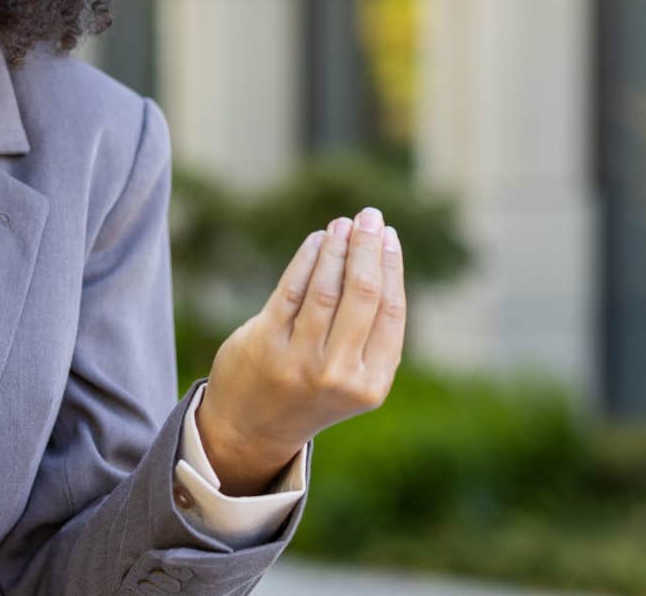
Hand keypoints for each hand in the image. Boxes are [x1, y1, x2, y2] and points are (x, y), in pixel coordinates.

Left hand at [196, 206, 405, 494]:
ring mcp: (299, 361)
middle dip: (368, 248)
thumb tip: (378, 253)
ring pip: (326, 289)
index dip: (392, 267)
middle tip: (370, 216)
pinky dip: (307, 259)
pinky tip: (316, 240)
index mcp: (371, 384)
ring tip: (342, 224)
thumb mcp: (353, 375)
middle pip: (362, 295)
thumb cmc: (312, 389)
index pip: (391, 312)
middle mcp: (338, 374)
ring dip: (337, 248)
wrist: (253, 429)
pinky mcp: (265, 345)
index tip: (389, 235)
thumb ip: (369, 331)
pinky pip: (291, 290)